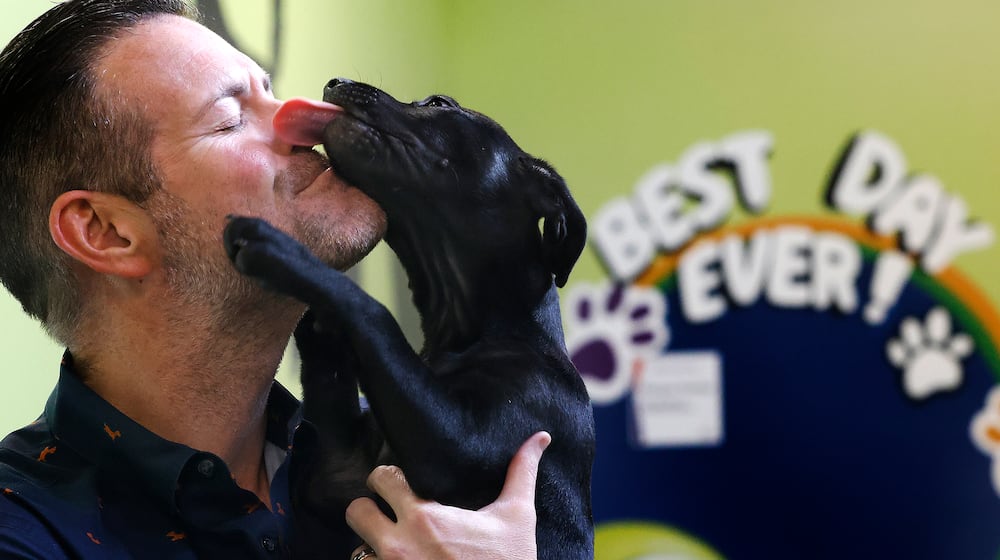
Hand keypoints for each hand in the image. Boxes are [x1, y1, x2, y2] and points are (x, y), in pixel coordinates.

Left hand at [345, 431, 550, 559]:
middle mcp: (398, 546)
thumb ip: (521, 473)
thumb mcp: (516, 516)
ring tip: (397, 544)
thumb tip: (540, 438)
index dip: (389, 478)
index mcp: (425, 518)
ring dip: (372, 545)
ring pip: (357, 549)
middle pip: (356, 512)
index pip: (381, 478)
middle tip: (390, 513)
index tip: (401, 482)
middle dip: (371, 510)